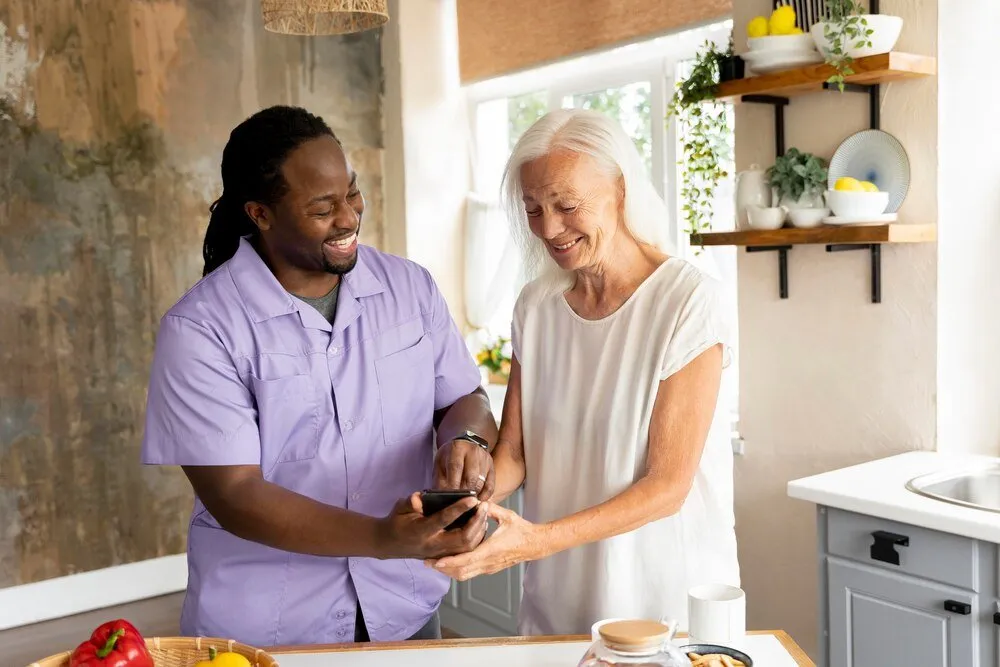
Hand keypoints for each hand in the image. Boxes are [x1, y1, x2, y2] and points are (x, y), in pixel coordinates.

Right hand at [376, 493, 488, 559]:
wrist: (389, 543)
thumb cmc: (397, 521)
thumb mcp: (399, 508)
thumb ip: (410, 502)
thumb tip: (419, 498)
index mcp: (421, 532)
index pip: (443, 520)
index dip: (459, 509)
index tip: (473, 499)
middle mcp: (433, 545)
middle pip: (462, 538)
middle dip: (476, 522)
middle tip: (484, 505)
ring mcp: (440, 554)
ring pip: (467, 547)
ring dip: (479, 530)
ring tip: (484, 512)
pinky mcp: (445, 557)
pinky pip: (466, 551)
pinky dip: (477, 538)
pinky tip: (481, 525)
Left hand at [426, 504, 546, 579]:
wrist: (535, 545)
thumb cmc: (522, 530)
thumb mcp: (507, 516)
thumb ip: (491, 509)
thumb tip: (478, 501)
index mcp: (491, 550)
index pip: (466, 560)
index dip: (449, 562)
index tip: (435, 561)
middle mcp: (488, 562)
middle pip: (461, 572)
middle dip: (443, 569)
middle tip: (428, 562)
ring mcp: (489, 567)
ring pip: (464, 575)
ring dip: (449, 571)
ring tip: (436, 563)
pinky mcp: (490, 568)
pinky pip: (471, 573)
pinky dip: (458, 570)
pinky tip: (451, 562)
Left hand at [434, 439, 494, 499]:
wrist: (464, 445)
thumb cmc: (449, 458)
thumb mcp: (440, 464)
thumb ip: (440, 481)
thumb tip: (443, 499)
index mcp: (457, 448)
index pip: (456, 467)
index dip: (453, 484)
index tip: (451, 497)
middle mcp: (473, 451)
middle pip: (471, 477)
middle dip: (465, 492)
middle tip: (459, 503)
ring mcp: (485, 458)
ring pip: (481, 482)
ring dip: (474, 495)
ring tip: (466, 503)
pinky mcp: (492, 466)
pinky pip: (490, 485)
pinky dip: (484, 496)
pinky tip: (477, 501)